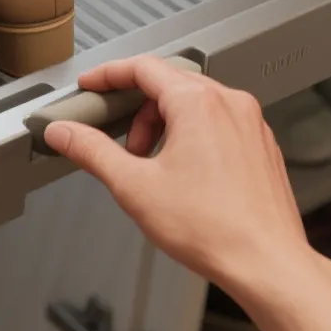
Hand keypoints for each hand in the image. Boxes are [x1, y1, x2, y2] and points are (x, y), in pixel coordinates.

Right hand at [41, 55, 320, 301]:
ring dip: (164, 125)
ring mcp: (251, 125)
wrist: (266, 263)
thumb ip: (92, 151)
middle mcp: (231, 105)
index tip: (92, 87)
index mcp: (199, 104)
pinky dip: (193, 137)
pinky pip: (219, 124)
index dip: (108, 75)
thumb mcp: (134, 186)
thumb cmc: (215, 229)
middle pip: (169, 85)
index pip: (143, 67)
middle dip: (137, 111)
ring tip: (153, 167)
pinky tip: (184, 176)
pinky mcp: (261, 146)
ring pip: (196, 104)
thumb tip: (64, 133)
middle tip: (122, 146)